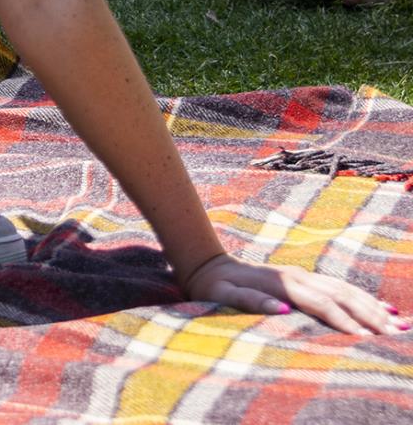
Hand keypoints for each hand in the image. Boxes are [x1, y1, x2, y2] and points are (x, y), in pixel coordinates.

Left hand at [182, 252, 405, 335]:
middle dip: (369, 316)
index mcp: (282, 283)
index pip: (320, 304)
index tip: (363, 337)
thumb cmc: (214, 286)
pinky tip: (382, 309)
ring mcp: (304, 276)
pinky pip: (341, 288)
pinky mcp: (306, 279)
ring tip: (398, 325)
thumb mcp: (223, 294)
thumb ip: (250, 300)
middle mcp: (298, 277)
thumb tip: (282, 308)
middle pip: (341, 295)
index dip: (342, 320)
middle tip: (393, 335)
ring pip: (346, 290)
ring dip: (373, 307)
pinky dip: (363, 298)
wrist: (208, 265)